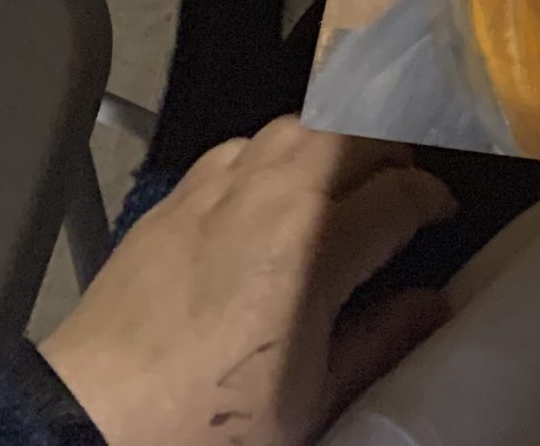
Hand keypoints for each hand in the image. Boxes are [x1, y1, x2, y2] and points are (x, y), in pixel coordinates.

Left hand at [40, 117, 454, 445]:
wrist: (97, 419)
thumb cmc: (209, 421)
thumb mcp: (312, 400)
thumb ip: (380, 340)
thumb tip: (431, 304)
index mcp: (319, 243)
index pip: (402, 193)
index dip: (433, 198)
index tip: (441, 213)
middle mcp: (275, 193)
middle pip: (354, 131)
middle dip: (391, 148)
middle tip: (403, 181)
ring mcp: (221, 186)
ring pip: (298, 124)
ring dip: (333, 140)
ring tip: (345, 174)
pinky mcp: (177, 193)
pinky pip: (242, 145)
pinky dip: (274, 152)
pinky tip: (272, 186)